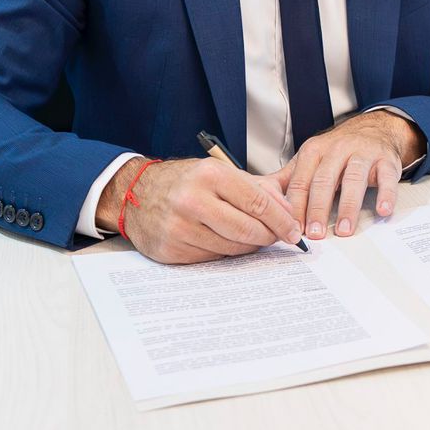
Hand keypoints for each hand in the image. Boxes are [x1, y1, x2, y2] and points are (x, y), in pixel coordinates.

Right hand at [97, 156, 302, 263]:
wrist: (135, 195)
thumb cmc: (184, 182)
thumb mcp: (219, 172)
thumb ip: (255, 188)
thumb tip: (286, 210)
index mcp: (210, 175)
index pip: (258, 203)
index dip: (281, 221)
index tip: (293, 231)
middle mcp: (192, 201)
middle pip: (247, 229)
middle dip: (269, 237)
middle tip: (278, 238)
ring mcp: (179, 227)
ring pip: (231, 248)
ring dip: (248, 246)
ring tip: (252, 238)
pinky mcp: (171, 250)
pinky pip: (211, 257)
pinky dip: (225, 252)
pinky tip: (225, 242)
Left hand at [273, 110, 423, 240]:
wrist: (374, 130)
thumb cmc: (339, 151)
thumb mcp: (311, 159)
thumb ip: (288, 179)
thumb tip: (262, 198)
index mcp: (314, 151)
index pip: (301, 181)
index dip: (296, 206)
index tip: (293, 229)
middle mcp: (338, 149)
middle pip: (324, 180)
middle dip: (318, 209)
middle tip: (315, 234)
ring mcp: (363, 154)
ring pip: (354, 179)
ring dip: (348, 206)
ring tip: (344, 229)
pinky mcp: (386, 160)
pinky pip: (387, 178)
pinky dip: (386, 195)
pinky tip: (383, 211)